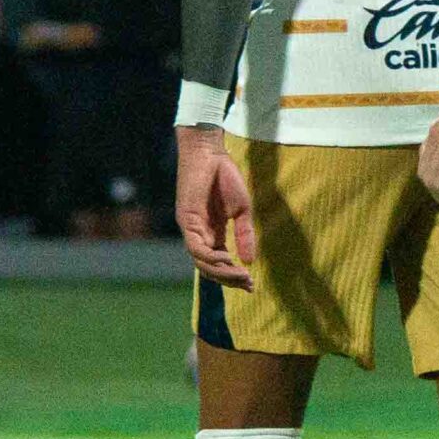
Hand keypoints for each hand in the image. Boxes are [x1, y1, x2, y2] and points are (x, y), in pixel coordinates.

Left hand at [175, 126, 255, 289]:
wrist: (210, 153)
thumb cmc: (225, 178)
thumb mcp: (242, 211)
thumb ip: (244, 236)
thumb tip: (249, 262)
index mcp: (212, 232)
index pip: (219, 262)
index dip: (233, 276)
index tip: (252, 285)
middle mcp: (199, 234)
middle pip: (209, 267)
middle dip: (229, 279)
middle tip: (248, 285)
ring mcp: (191, 228)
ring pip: (201, 262)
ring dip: (221, 272)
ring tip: (241, 276)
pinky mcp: (186, 220)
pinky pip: (196, 247)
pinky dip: (211, 257)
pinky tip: (226, 260)